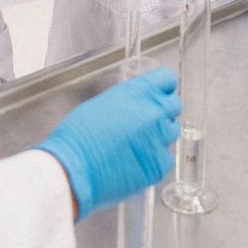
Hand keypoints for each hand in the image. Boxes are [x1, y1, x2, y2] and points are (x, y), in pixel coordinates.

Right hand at [32, 67, 179, 218]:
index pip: (167, 79)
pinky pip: (165, 157)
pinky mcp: (158, 165)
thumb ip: (127, 100)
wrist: (73, 168)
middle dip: (162, 110)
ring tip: (136, 143)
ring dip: (159, 134)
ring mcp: (158, 139)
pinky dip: (154, 158)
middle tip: (145, 121)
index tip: (159, 92)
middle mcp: (153, 112)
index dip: (163, 87)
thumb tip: (136, 104)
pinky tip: (136, 161)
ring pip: (171, 131)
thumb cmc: (78, 136)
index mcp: (137, 92)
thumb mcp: (102, 103)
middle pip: (174, 105)